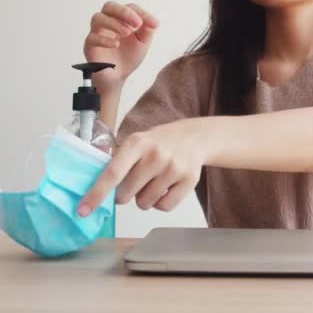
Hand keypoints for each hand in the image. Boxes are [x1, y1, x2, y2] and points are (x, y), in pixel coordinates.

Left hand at [78, 120, 203, 215]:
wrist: (194, 138)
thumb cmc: (158, 143)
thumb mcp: (137, 142)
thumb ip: (117, 160)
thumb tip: (92, 187)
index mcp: (137, 143)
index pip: (113, 173)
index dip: (96, 193)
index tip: (82, 210)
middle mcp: (156, 155)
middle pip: (127, 194)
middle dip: (124, 195)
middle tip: (133, 184)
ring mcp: (174, 168)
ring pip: (145, 203)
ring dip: (143, 199)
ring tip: (152, 183)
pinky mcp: (189, 180)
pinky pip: (164, 207)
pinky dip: (160, 204)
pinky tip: (164, 189)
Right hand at [84, 1, 158, 94]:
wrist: (119, 76)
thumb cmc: (129, 56)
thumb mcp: (143, 43)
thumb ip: (148, 31)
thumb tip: (154, 22)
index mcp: (121, 19)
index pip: (129, 8)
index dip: (141, 13)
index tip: (154, 24)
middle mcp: (108, 22)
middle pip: (109, 6)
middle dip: (124, 13)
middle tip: (137, 23)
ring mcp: (97, 32)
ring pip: (98, 18)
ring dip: (114, 23)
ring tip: (127, 33)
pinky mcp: (90, 45)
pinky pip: (92, 37)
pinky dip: (104, 39)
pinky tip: (116, 44)